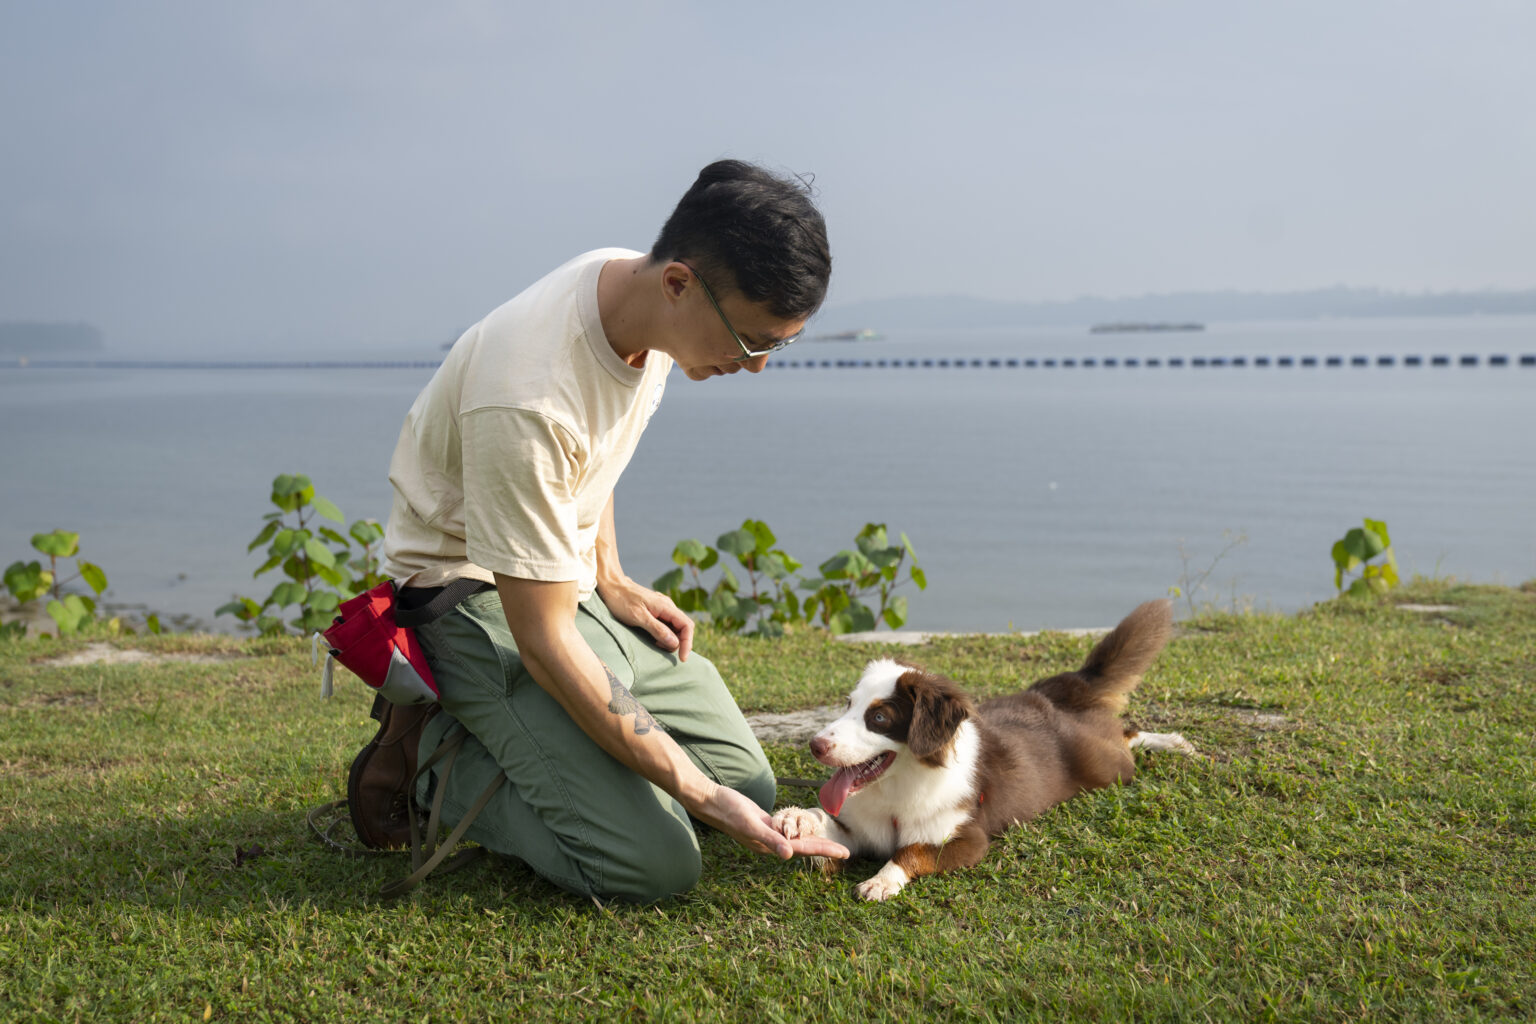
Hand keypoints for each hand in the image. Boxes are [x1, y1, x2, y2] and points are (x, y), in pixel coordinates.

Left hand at [598, 576, 694, 661]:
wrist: (611, 586)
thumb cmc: (621, 600)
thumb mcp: (638, 617)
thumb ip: (657, 629)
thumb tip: (675, 643)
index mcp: (666, 606)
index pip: (686, 625)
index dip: (687, 643)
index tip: (682, 658)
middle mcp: (667, 606)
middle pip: (683, 627)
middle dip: (679, 642)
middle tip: (661, 650)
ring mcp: (662, 608)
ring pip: (675, 627)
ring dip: (670, 639)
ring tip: (656, 645)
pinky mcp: (655, 610)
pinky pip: (666, 624)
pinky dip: (664, 635)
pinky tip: (653, 638)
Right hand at [691, 782, 849, 861]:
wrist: (710, 800)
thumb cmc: (729, 811)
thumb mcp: (751, 824)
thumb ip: (770, 839)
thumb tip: (789, 855)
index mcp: (769, 844)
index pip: (803, 849)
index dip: (824, 850)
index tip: (844, 853)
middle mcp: (770, 842)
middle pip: (803, 846)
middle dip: (824, 848)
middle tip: (846, 852)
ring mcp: (766, 833)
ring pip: (796, 839)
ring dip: (813, 841)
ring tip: (831, 844)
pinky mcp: (763, 822)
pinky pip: (785, 830)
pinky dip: (798, 830)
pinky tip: (804, 830)